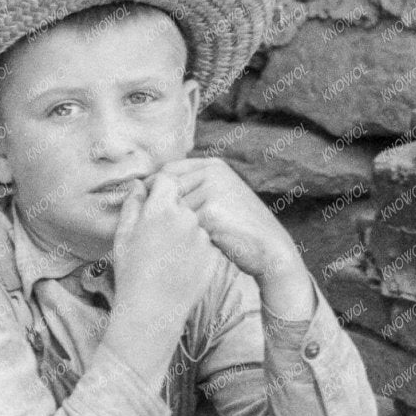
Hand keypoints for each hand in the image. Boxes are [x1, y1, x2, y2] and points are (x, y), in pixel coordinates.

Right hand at [110, 170, 222, 334]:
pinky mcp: (214, 256)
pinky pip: (205, 244)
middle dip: (171, 213)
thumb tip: (140, 184)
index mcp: (162, 209)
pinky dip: (196, 252)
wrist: (151, 313)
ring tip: (167, 259)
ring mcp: (203, 238)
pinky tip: (180, 269)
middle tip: (157, 239)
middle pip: (183, 202)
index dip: (159, 188)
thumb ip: (132, 204)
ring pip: (195, 224)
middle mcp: (187, 218)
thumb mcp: (123, 236)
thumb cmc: (130, 274)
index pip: (168, 180)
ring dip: (184, 233)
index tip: (152, 202)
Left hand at [161, 157, 304, 283]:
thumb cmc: (240, 230)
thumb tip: (150, 191)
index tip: (144, 209)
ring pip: (172, 208)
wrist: (271, 249)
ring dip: (169, 226)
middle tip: (154, 230)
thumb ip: (195, 189)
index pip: (169, 170)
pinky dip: (180, 237)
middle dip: (157, 209)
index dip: (152, 190)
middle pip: (166, 187)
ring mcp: (212, 189)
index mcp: (214, 166)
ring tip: (173, 242)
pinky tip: (185, 249)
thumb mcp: (221, 199)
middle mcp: (213, 172)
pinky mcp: (211, 210)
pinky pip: (181, 224)